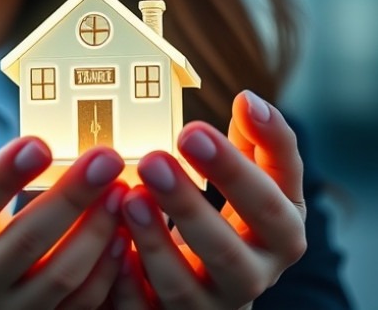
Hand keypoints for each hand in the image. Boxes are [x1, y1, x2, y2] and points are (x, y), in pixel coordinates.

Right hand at [0, 129, 128, 309]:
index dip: (5, 175)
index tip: (39, 143)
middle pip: (27, 239)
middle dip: (72, 195)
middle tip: (105, 157)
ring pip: (61, 274)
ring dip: (97, 230)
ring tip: (121, 190)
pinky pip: (79, 303)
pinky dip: (106, 269)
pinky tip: (121, 232)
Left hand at [110, 90, 306, 309]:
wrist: (210, 288)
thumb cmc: (230, 222)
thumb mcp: (253, 184)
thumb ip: (256, 145)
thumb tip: (250, 100)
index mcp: (279, 235)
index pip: (272, 203)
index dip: (238, 166)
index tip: (203, 123)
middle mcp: (252, 277)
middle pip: (228, 251)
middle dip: (189, 205)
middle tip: (153, 159)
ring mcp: (209, 307)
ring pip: (183, 287)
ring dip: (154, 242)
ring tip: (128, 198)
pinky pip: (145, 309)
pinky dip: (127, 282)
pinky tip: (109, 248)